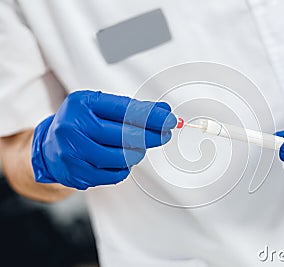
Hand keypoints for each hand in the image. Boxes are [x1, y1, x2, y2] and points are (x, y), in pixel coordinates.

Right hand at [31, 90, 175, 189]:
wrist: (49, 146)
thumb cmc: (79, 124)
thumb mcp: (101, 107)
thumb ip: (132, 109)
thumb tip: (163, 111)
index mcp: (81, 104)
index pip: (124, 110)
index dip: (151, 116)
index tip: (169, 120)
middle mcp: (73, 126)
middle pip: (124, 135)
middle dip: (150, 136)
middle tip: (163, 135)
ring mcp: (72, 152)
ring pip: (121, 157)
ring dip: (137, 152)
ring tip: (137, 147)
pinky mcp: (77, 174)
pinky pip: (115, 174)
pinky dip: (124, 167)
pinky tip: (121, 160)